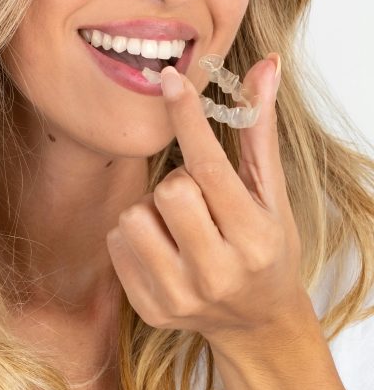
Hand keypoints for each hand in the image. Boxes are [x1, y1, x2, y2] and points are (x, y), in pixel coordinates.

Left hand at [106, 53, 309, 345]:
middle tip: (197, 199)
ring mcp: (180, 296)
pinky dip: (135, 235)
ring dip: (151, 210)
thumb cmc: (267, 248)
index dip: (187, 118)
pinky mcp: (150, 308)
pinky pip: (116, 240)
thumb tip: (264, 67)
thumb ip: (259, 131)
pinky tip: (164, 248)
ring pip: (134, 215)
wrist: (256, 323)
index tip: (170, 79)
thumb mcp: (271, 195)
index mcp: (253, 240)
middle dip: (177, 183)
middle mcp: (217, 274)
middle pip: (167, 190)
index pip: (210, 168)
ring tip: (179, 227)